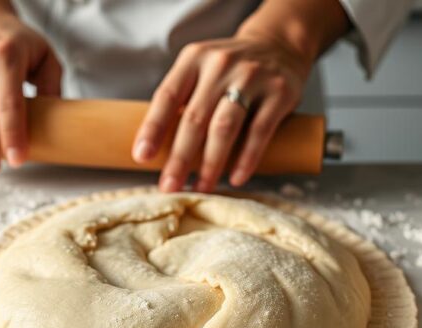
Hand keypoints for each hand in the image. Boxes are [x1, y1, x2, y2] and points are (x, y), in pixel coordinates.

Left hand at [132, 34, 309, 192]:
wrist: (279, 45)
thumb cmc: (229, 71)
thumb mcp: (201, 70)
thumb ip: (183, 100)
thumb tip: (157, 152)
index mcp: (194, 58)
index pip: (167, 96)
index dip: (152, 128)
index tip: (141, 157)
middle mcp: (221, 64)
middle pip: (194, 118)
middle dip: (179, 157)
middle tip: (169, 187)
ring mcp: (251, 77)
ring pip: (224, 127)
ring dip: (210, 163)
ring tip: (201, 187)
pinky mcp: (279, 92)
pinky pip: (259, 132)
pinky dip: (246, 159)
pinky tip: (236, 179)